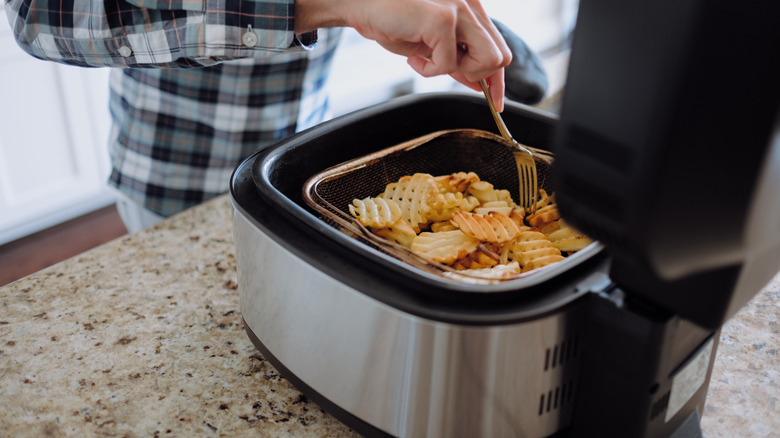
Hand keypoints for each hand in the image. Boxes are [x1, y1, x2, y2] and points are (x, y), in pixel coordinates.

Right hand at [295, 0, 511, 110]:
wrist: (361, 4)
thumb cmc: (391, 21)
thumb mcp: (431, 44)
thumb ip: (457, 58)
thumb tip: (479, 83)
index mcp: (470, 8)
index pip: (499, 48)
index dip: (498, 80)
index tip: (496, 102)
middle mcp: (470, 4)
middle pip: (499, 57)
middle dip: (475, 76)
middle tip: (444, 69)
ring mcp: (459, 9)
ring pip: (486, 61)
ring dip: (455, 70)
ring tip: (429, 60)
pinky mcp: (442, 19)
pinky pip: (449, 64)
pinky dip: (429, 70)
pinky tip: (414, 58)